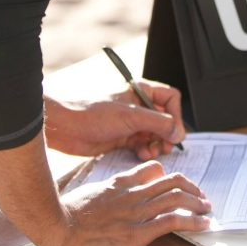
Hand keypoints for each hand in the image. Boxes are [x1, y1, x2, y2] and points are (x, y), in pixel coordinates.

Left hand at [45, 79, 185, 158]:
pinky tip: (141, 154)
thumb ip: (159, 123)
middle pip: (165, 119)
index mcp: (141, 91)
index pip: (170, 99)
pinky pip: (143, 145)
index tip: (173, 131)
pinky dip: (146, 151)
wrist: (67, 128)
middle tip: (165, 147)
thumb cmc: (93, 114)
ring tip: (151, 151)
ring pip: (155, 134)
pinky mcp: (123, 138)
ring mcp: (131, 123)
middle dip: (167, 134)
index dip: (176, 115)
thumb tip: (179, 133)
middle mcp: (138, 106)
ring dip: (157, 145)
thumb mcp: (131, 116)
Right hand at [51, 160, 210, 245]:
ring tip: (208, 209)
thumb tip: (123, 184)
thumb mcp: (92, 191)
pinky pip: (173, 221)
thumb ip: (112, 186)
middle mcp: (134, 194)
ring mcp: (137, 212)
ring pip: (177, 198)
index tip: (182, 185)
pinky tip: (203, 225)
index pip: (154, 170)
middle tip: (202, 198)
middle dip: (192, 189)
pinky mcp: (138, 232)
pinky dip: (193, 221)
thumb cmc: (69, 212)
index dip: (172, 177)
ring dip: (198, 203)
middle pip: (173, 182)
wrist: (58, 226)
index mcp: (121, 183)